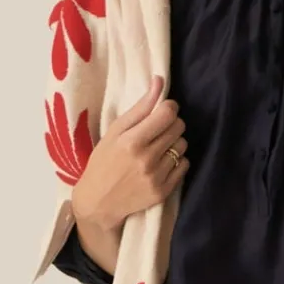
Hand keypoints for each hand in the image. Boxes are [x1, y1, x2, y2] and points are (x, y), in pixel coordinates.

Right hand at [71, 76, 188, 258]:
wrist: (98, 202)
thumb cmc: (103, 162)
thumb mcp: (115, 131)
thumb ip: (140, 107)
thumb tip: (159, 80)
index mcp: (132, 141)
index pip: (168, 113)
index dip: (169, 108)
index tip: (162, 111)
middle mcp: (147, 159)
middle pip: (178, 128)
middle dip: (171, 124)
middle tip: (158, 130)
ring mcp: (156, 177)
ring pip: (183, 146)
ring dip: (174, 143)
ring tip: (158, 148)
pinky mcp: (163, 191)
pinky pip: (184, 166)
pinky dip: (177, 161)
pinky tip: (161, 163)